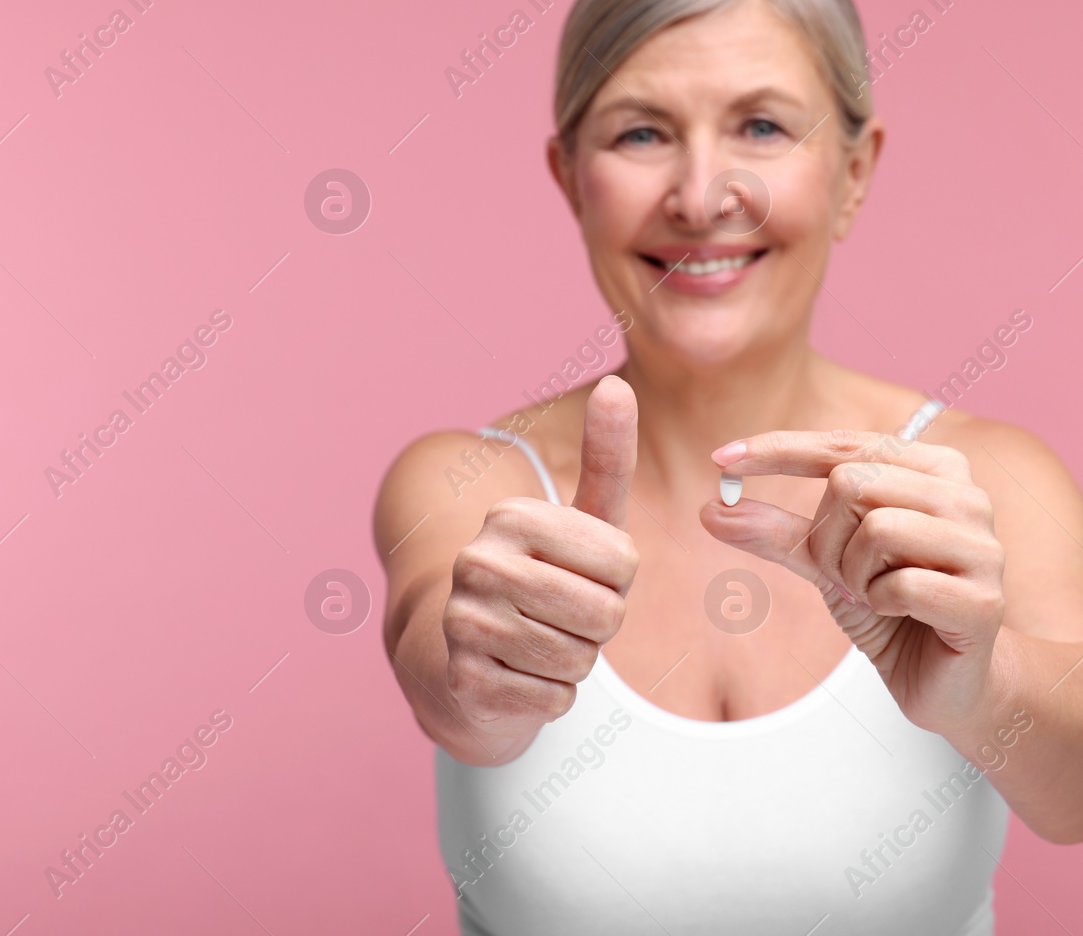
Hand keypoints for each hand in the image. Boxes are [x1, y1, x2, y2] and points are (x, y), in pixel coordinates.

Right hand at [442, 375, 639, 739]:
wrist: (458, 661)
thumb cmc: (541, 583)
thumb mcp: (583, 522)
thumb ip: (606, 457)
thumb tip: (617, 384)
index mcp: (511, 515)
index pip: (623, 564)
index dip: (618, 583)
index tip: (581, 578)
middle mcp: (479, 561)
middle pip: (606, 615)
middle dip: (598, 627)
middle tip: (561, 618)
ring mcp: (465, 622)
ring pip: (580, 660)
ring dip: (574, 663)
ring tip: (539, 646)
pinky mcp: (464, 680)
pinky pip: (555, 699)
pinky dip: (550, 697)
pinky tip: (518, 677)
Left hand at [699, 430, 1006, 736]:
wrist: (951, 681)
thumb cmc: (893, 610)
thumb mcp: (825, 563)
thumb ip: (777, 532)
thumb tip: (709, 509)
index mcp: (933, 468)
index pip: (844, 444)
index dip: (779, 449)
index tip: (719, 458)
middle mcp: (966, 494)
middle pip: (851, 483)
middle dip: (826, 539)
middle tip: (846, 576)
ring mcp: (982, 544)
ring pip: (875, 528)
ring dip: (853, 574)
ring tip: (876, 595)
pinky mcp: (983, 599)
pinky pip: (897, 585)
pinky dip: (879, 606)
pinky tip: (900, 617)